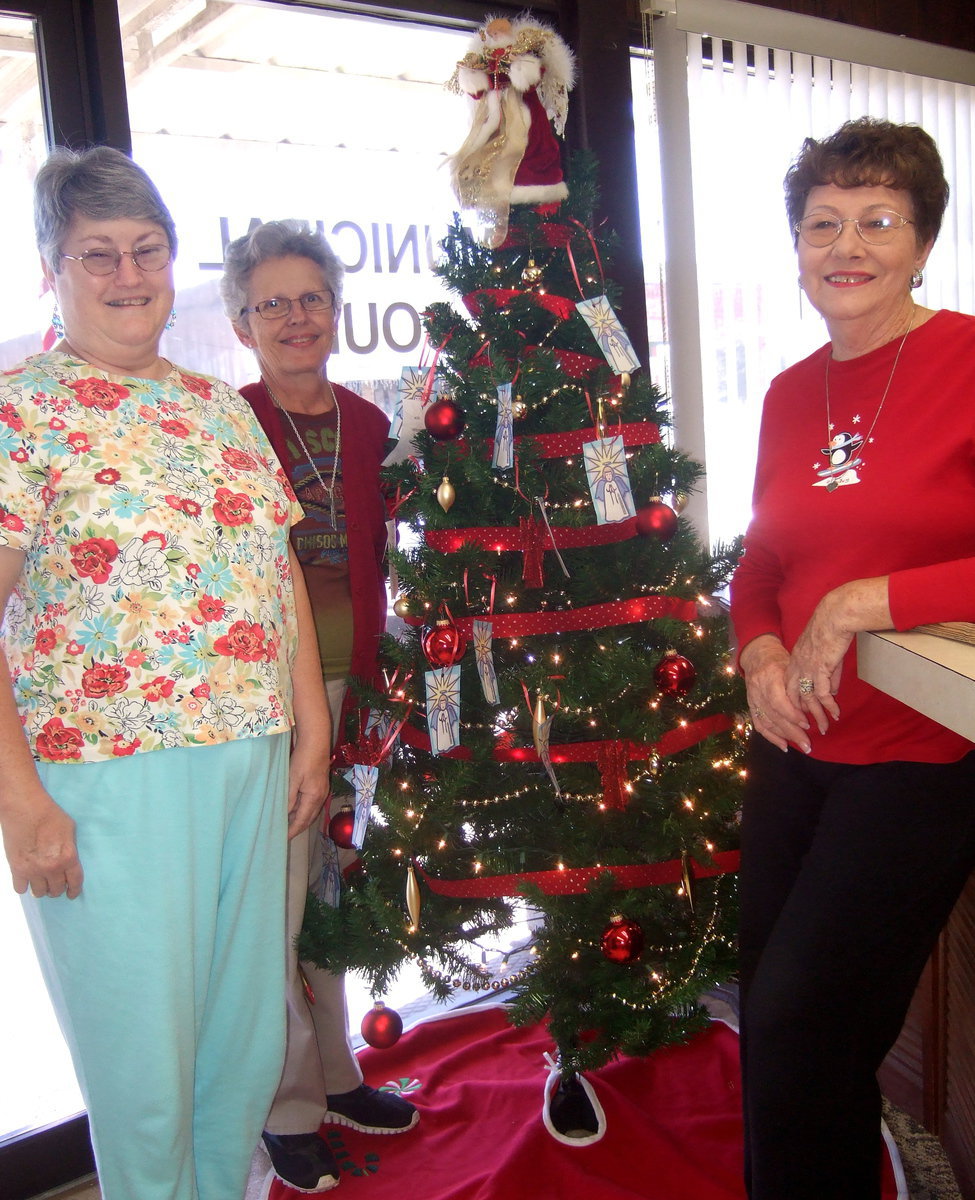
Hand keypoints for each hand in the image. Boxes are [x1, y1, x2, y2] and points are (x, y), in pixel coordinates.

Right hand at [2, 791, 82, 898]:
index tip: (72, 893)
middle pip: (56, 890)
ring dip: (42, 889)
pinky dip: (24, 886)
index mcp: (68, 857)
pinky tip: (27, 879)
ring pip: (39, 892)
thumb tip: (69, 861)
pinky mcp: (16, 869)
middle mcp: (51, 867)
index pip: (75, 882)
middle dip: (58, 888)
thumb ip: (71, 849)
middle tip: (55, 883)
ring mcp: (33, 870)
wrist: (24, 808)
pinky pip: (20, 889)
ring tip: (42, 882)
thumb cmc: (50, 815)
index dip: (74, 890)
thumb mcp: (70, 830)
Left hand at [286, 735, 330, 838]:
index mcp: (313, 798)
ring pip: (311, 811)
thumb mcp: (292, 779)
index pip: (302, 820)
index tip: (283, 838)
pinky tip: (295, 807)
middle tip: (284, 834)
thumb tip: (285, 814)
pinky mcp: (321, 785)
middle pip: (309, 818)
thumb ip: (288, 798)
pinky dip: (303, 809)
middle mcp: (320, 797)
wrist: (317, 741)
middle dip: (297, 828)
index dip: (292, 830)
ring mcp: (322, 791)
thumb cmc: (303, 759)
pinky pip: (312, 803)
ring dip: (300, 818)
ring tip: (287, 823)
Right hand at [739, 634, 809, 753]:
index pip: (778, 702)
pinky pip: (759, 725)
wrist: (757, 655)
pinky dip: (771, 737)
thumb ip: (798, 687)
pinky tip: (784, 745)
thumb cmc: (779, 660)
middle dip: (792, 732)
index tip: (806, 724)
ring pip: (767, 722)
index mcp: (769, 677)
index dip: (792, 715)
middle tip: (808, 745)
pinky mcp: (750, 706)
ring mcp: (752, 699)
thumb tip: (810, 709)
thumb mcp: (791, 667)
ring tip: (801, 746)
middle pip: (774, 716)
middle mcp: (758, 690)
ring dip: (784, 737)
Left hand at [785, 591, 850, 733]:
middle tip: (808, 729)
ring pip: (809, 700)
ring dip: (818, 715)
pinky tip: (836, 714)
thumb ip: (827, 673)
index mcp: (795, 660)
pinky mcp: (820, 669)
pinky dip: (829, 706)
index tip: (801, 715)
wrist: (834, 616)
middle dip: (802, 716)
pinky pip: (823, 694)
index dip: (795, 702)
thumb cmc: (831, 627)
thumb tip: (832, 690)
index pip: (790, 686)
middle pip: (795, 697)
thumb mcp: (823, 651)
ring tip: (825, 728)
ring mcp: (807, 669)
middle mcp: (797, 666)